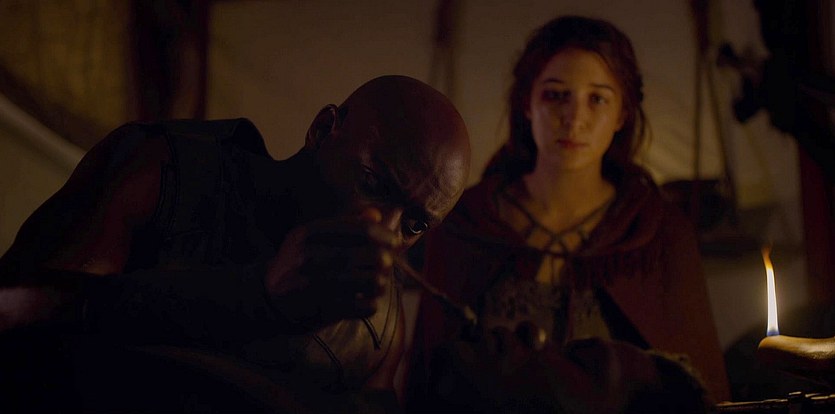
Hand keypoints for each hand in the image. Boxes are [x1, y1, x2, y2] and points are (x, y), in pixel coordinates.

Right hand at [264, 208, 399, 328]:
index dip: (387, 236)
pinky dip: (369, 304)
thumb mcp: (316, 237)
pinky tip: (359, 301)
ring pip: (376, 282)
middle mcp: (313, 256)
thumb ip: (351, 224)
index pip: (365, 230)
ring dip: (379, 285)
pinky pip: (367, 306)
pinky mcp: (324, 310)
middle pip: (376, 257)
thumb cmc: (299, 265)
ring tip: (369, 285)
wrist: (266, 299)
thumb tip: (388, 214)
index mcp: (311, 233)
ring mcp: (318, 284)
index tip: (392, 243)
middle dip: (385, 263)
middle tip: (378, 268)